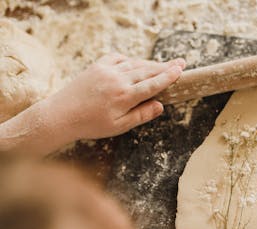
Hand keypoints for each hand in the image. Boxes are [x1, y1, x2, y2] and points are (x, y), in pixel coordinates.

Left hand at [48, 53, 184, 140]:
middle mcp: (117, 80)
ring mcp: (106, 71)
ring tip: (164, 64)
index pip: (153, 84)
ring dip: (150, 64)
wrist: (61, 115)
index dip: (168, 77)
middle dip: (165, 67)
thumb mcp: (119, 126)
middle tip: (180, 63)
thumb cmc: (91, 125)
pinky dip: (129, 60)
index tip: (180, 71)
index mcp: (125, 96)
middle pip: (147, 71)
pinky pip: (118, 58)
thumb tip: (160, 106)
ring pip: (134, 64)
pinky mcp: (96, 67)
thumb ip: (141, 115)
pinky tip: (135, 63)